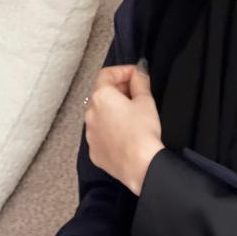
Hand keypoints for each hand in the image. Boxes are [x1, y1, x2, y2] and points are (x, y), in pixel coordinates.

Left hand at [84, 63, 163, 194]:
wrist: (139, 164)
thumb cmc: (142, 132)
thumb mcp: (146, 101)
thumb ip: (140, 82)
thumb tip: (138, 72)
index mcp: (101, 96)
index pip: (107, 74)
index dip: (123, 71)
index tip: (137, 75)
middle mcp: (90, 113)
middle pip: (101, 94)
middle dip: (118, 90)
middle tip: (137, 93)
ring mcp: (90, 133)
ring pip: (100, 115)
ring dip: (113, 110)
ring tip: (132, 115)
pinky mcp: (94, 150)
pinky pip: (100, 134)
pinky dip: (110, 129)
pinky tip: (125, 134)